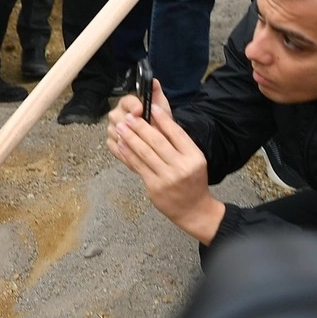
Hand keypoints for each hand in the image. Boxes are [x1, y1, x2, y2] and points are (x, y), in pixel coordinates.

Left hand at [106, 80, 224, 243]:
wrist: (194, 210)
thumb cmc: (192, 181)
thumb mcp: (194, 160)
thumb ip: (179, 143)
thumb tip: (159, 119)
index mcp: (195, 157)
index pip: (177, 133)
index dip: (163, 119)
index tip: (151, 107)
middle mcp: (182, 166)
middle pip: (158, 141)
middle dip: (141, 126)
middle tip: (129, 116)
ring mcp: (168, 178)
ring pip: (145, 152)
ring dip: (130, 137)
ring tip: (121, 126)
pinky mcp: (154, 187)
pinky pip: (138, 165)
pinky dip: (128, 153)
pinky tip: (121, 144)